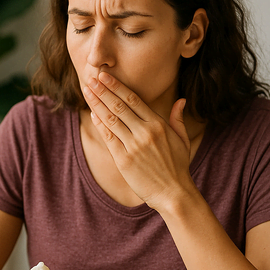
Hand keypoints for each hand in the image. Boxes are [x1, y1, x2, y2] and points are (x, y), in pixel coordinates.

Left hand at [81, 71, 195, 210]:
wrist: (173, 193)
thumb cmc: (178, 167)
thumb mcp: (182, 140)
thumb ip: (178, 118)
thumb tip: (180, 100)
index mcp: (158, 124)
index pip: (133, 99)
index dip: (117, 86)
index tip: (105, 76)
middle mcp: (145, 132)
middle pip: (119, 105)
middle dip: (103, 90)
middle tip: (91, 78)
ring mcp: (134, 145)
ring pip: (111, 119)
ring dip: (97, 104)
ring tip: (87, 91)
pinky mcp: (124, 160)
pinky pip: (109, 138)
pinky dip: (100, 124)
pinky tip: (92, 114)